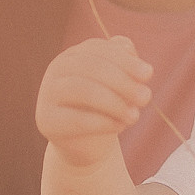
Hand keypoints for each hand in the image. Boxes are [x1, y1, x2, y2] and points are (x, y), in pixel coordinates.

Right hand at [36, 36, 151, 165]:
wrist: (86, 145)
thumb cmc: (106, 108)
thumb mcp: (119, 85)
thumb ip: (124, 64)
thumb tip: (128, 49)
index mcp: (75, 55)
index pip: (99, 49)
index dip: (125, 60)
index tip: (148, 74)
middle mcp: (57, 69)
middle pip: (91, 68)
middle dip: (123, 81)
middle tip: (146, 97)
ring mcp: (47, 94)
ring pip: (83, 90)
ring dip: (115, 102)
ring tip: (135, 116)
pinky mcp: (46, 120)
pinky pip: (77, 119)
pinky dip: (104, 122)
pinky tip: (120, 126)